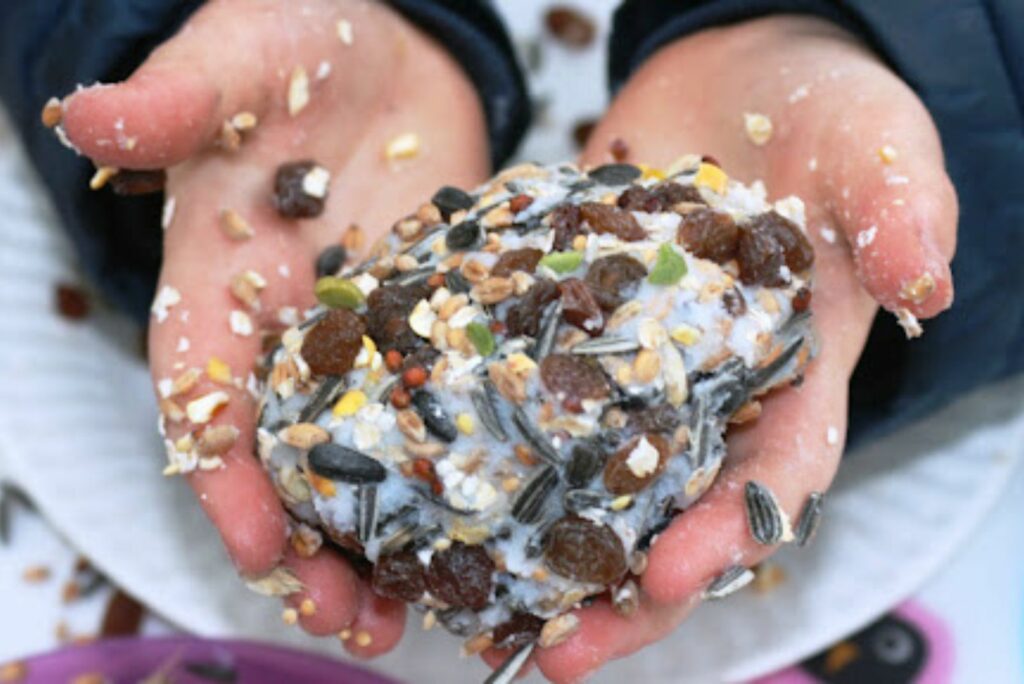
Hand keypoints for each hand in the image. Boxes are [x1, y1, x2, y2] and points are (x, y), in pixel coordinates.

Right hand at [59, 0, 488, 654]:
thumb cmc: (297, 35)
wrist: (387, 41)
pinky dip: (461, 467)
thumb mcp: (234, 56)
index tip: (260, 543)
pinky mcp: (437, 321)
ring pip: (368, 455)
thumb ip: (177, 97)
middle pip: (288, 457)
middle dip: (314, 543)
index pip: (204, 394)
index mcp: (221, 282)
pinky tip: (496, 517)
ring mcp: (369, 332)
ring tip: (425, 608)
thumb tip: (92, 112)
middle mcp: (291, 327)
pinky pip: (444, 405)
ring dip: (389, 534)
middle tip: (355, 618)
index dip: (223, 475)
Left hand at [497, 16, 956, 681]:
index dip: (729, 534)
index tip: (673, 575)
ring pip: (593, 476)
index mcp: (797, 377)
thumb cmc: (828, 118)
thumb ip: (904, 211)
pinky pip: (531, 394)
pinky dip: (492, 440)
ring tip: (482, 603)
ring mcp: (636, 366)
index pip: (773, 476)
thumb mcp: (878, 152)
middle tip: (560, 649)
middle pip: (672, 511)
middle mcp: (712, 393)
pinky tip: (438, 478)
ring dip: (544, 546)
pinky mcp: (573, 326)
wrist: (742, 74)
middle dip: (624, 588)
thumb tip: (925, 282)